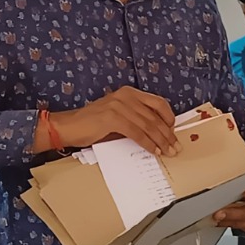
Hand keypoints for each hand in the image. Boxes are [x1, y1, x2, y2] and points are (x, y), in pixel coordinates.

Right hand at [41, 87, 177, 156]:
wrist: (69, 126)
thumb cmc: (94, 124)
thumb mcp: (120, 116)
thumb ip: (137, 118)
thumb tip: (160, 132)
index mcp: (129, 93)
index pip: (158, 103)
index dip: (169, 118)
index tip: (174, 131)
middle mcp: (125, 96)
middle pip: (155, 117)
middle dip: (168, 134)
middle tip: (176, 147)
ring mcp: (119, 106)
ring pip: (148, 126)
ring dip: (161, 141)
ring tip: (168, 152)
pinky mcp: (113, 118)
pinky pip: (137, 133)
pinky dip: (148, 144)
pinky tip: (154, 151)